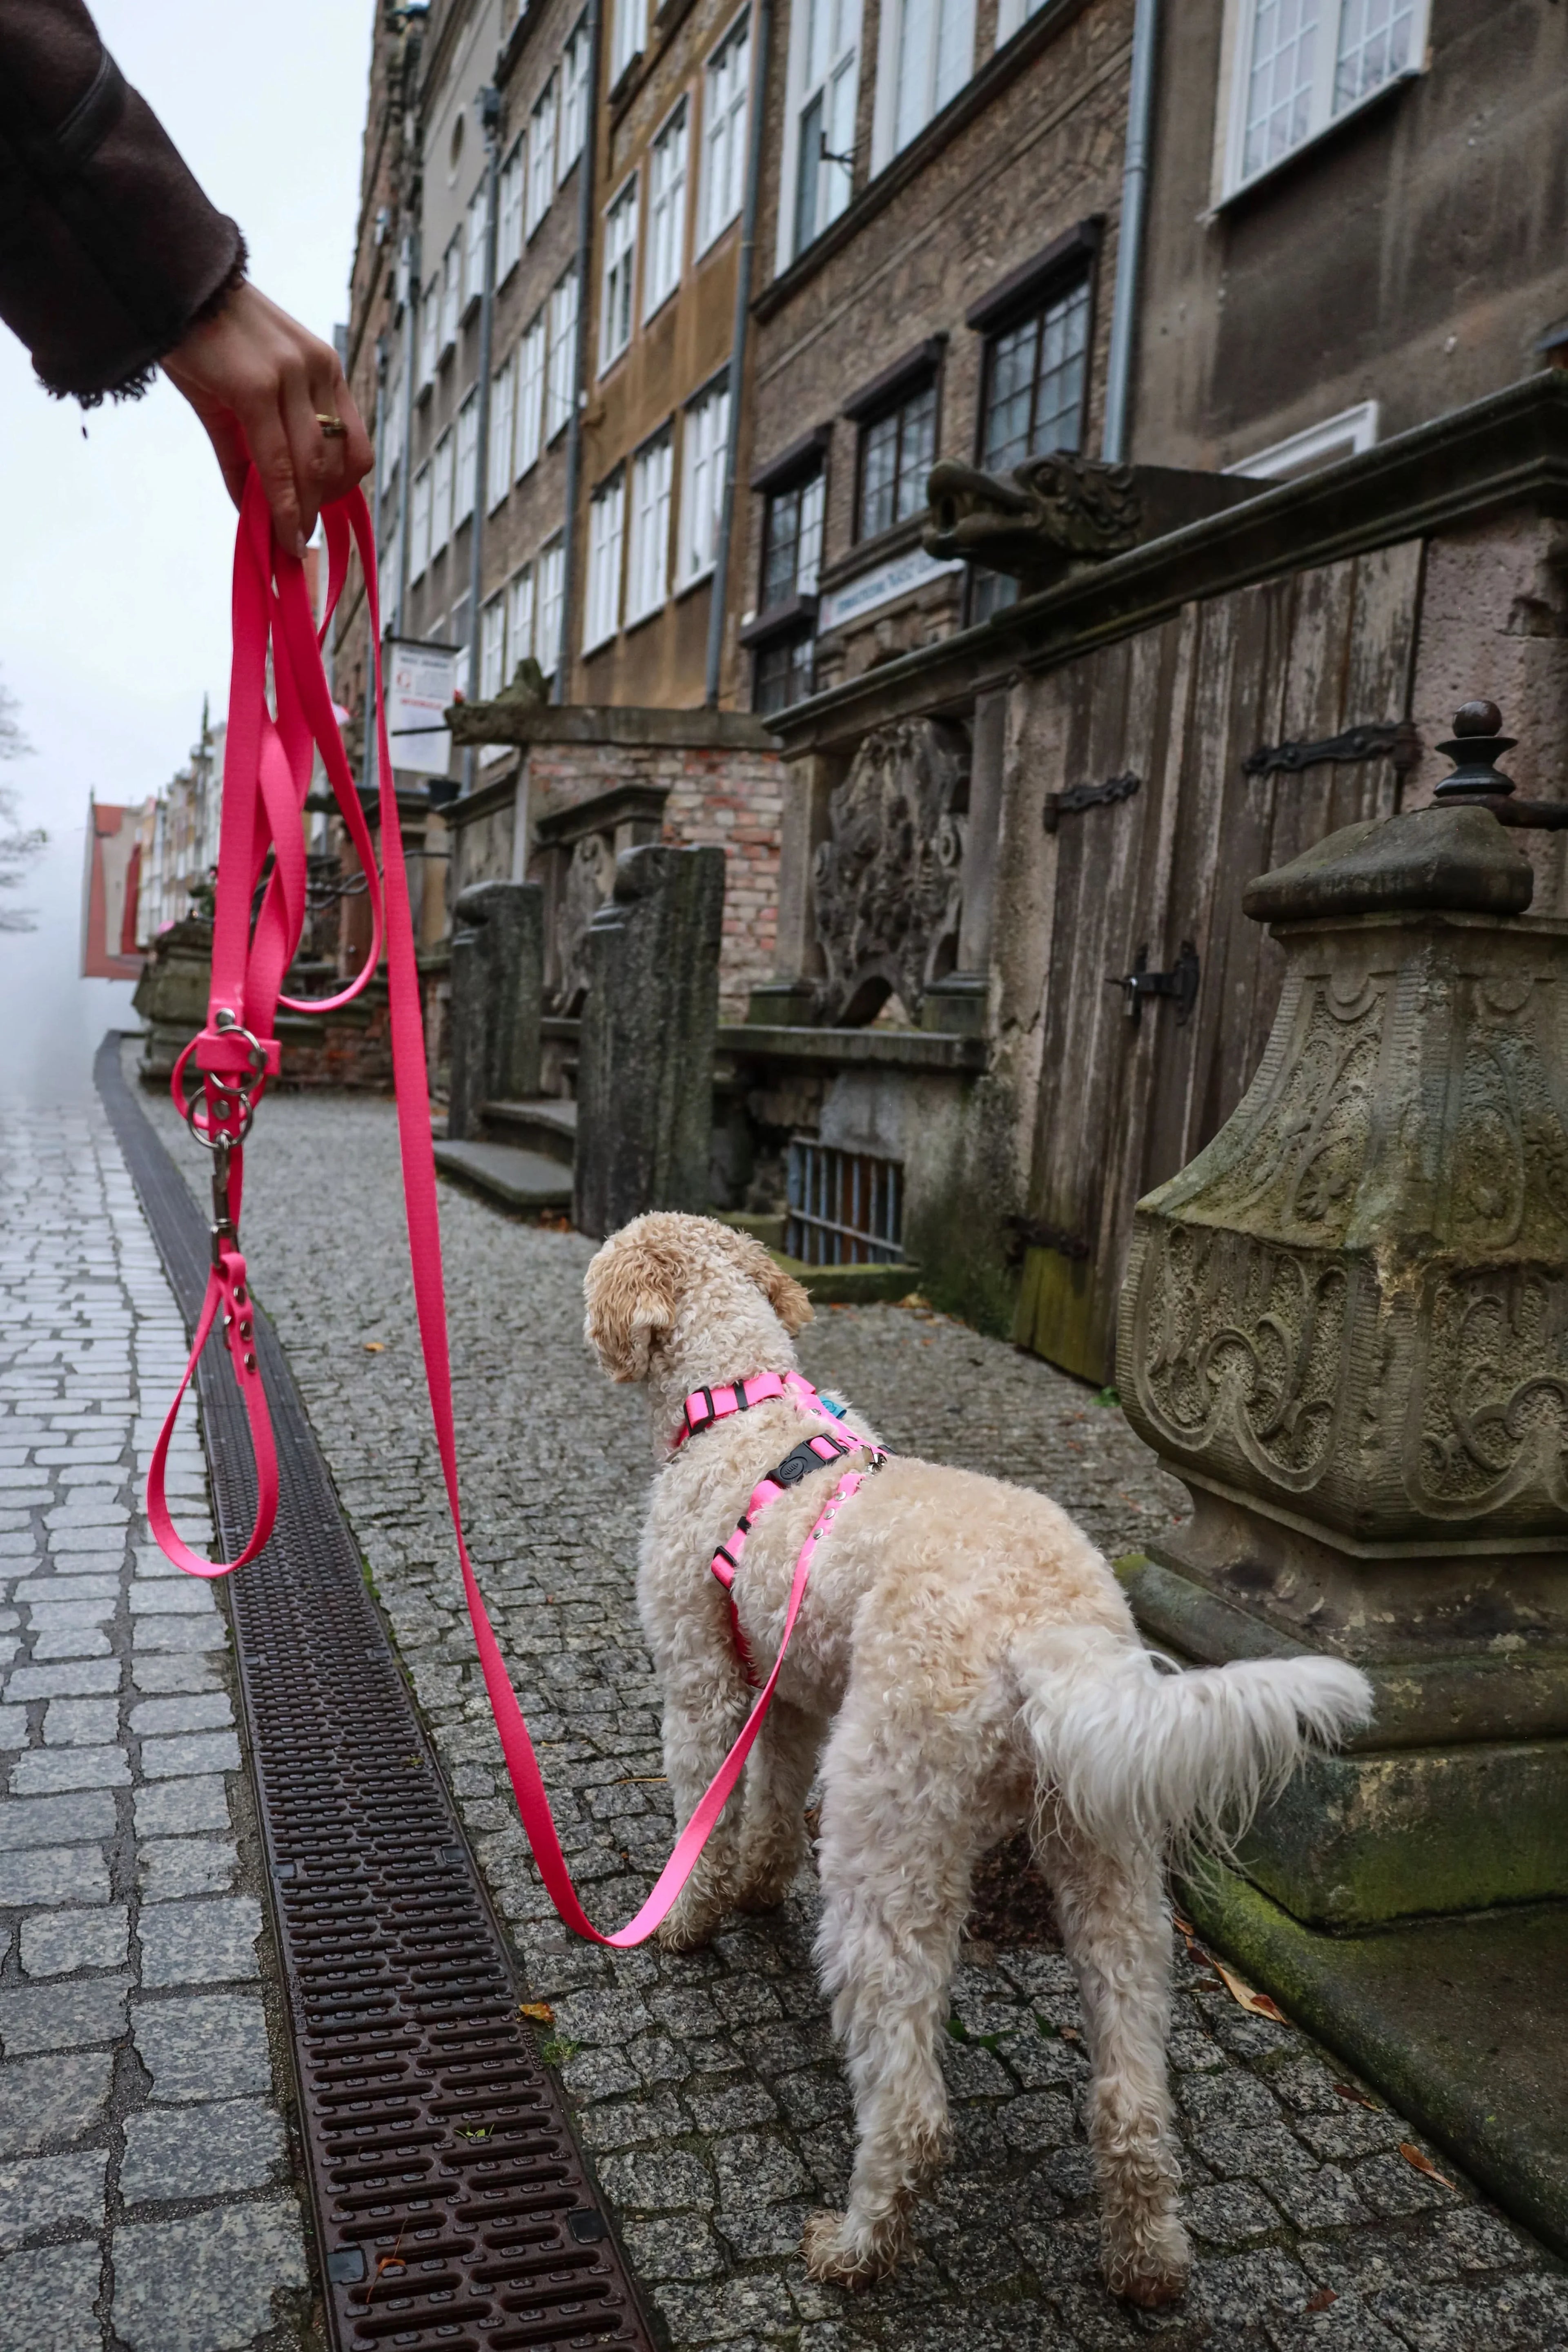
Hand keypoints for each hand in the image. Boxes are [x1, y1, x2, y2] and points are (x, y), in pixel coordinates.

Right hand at [162, 281, 373, 554]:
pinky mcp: (257, 386)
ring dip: (300, 513)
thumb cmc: (201, 339)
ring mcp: (292, 376)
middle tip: (295, 536)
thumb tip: (255, 509)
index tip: (316, 519)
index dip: (340, 492)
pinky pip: (276, 462)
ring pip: (312, 468)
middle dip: (318, 509)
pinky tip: (270, 527)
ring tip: (285, 538)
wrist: (167, 283)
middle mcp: (319, 370)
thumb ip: (249, 452)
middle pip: (338, 463)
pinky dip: (278, 504)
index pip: (355, 446)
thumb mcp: (239, 393)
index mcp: (325, 370)